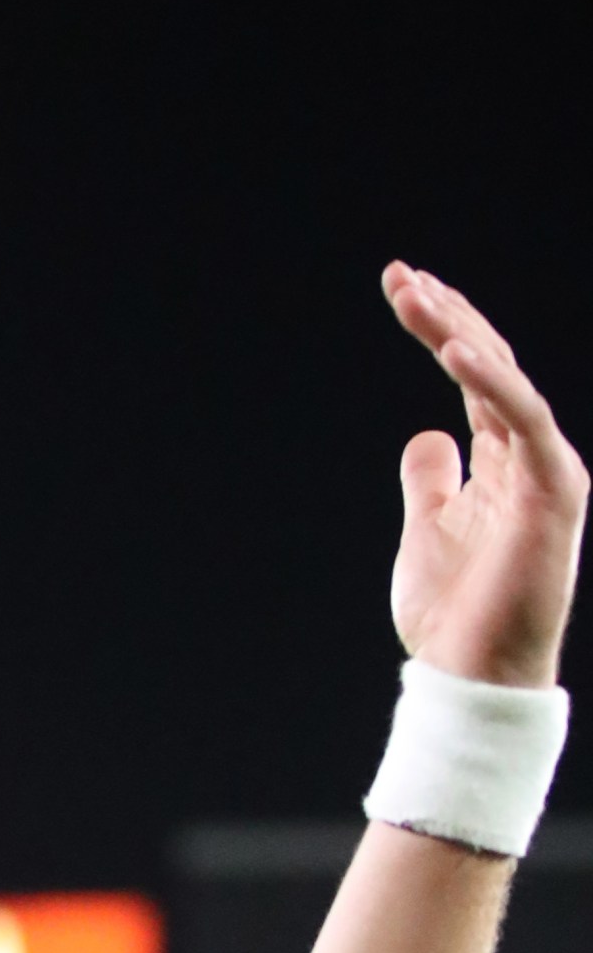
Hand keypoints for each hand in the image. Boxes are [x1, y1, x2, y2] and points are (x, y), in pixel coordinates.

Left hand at [382, 264, 586, 687]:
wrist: (473, 677)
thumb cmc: (452, 617)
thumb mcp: (428, 532)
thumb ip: (433, 480)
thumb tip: (429, 433)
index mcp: (505, 464)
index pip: (476, 377)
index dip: (443, 327)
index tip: (403, 288)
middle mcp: (532, 457)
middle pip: (489, 365)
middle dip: (446, 314)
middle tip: (399, 275)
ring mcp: (548, 472)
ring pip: (505, 379)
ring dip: (459, 331)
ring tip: (415, 295)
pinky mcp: (553, 490)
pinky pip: (523, 418)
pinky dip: (489, 379)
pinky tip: (450, 345)